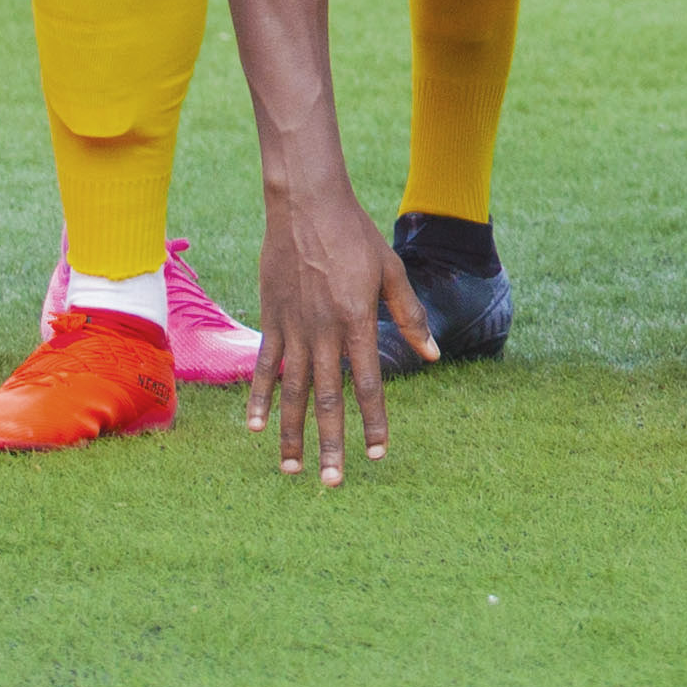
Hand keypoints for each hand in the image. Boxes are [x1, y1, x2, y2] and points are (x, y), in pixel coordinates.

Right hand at [250, 167, 420, 483]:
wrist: (306, 204)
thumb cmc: (355, 235)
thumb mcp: (391, 270)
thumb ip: (409, 315)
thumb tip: (432, 354)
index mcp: (357, 321)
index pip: (368, 383)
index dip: (374, 420)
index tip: (377, 454)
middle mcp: (324, 331)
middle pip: (329, 398)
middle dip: (332, 443)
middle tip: (332, 482)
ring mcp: (294, 327)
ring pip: (294, 391)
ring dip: (293, 432)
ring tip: (292, 468)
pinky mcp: (271, 318)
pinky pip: (263, 366)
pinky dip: (258, 397)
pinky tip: (254, 427)